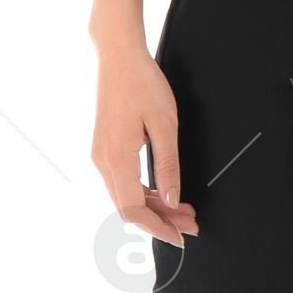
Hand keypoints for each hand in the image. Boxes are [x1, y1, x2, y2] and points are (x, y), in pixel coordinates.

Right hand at [91, 35, 198, 250]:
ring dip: (154, 207)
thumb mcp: (164, 125)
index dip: (158, 228)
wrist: (119, 56)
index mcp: (116, 158)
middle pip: (129, 208)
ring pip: (125, 197)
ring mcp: (101, 155)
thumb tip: (173, 200)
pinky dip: (144, 193)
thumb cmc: (143, 84)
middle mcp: (103, 161)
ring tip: (184, 210)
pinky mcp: (104, 148)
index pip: (134, 210)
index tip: (180, 237)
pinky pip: (122, 182)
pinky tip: (165, 193)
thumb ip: (168, 166)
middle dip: (161, 221)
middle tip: (191, 224)